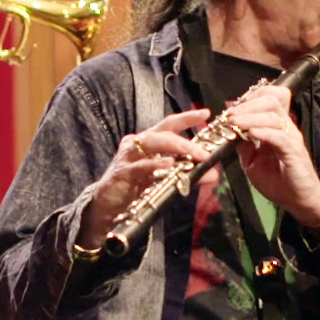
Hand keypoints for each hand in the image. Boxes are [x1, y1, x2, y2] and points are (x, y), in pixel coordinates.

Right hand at [78, 108, 211, 249]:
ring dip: (176, 148)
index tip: (205, 113)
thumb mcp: (163, 180)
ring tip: (194, 155)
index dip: (187, 118)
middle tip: (205, 152)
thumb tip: (213, 174)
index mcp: (147, 142)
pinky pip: (141, 166)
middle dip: (186, 139)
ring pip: (152, 143)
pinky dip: (156, 164)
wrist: (106, 207)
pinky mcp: (122, 172)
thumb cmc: (134, 189)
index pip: (168, 125)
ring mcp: (128, 156)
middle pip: (163, 132)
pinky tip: (169, 165)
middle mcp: (137, 144)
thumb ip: (187, 175)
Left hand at [224, 85, 319, 228]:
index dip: (249, 98)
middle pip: (270, 101)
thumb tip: (230, 129)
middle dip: (247, 105)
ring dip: (250, 117)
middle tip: (230, 114)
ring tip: (234, 122)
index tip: (231, 107)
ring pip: (273, 116)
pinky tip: (250, 134)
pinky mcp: (294, 152)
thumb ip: (243, 145)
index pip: (267, 99)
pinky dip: (263, 133)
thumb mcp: (252, 161)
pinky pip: (279, 137)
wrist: (298, 200)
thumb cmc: (277, 181)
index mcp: (276, 127)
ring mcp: (291, 138)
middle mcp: (285, 128)